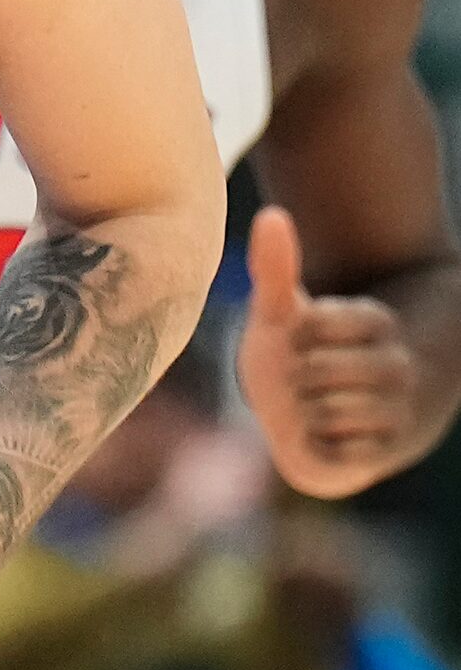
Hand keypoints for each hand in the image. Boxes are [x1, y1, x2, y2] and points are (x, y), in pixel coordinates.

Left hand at [240, 204, 418, 497]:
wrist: (320, 423)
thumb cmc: (296, 358)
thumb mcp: (283, 314)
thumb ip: (275, 267)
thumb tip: (270, 214)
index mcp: (378, 322)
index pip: (315, 324)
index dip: (291, 340)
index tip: (300, 345)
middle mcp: (399, 364)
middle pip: (315, 371)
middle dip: (293, 379)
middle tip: (302, 383)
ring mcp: (398, 410)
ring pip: (323, 411)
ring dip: (302, 415)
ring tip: (312, 409)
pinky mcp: (387, 455)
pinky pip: (333, 452)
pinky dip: (314, 448)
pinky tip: (322, 438)